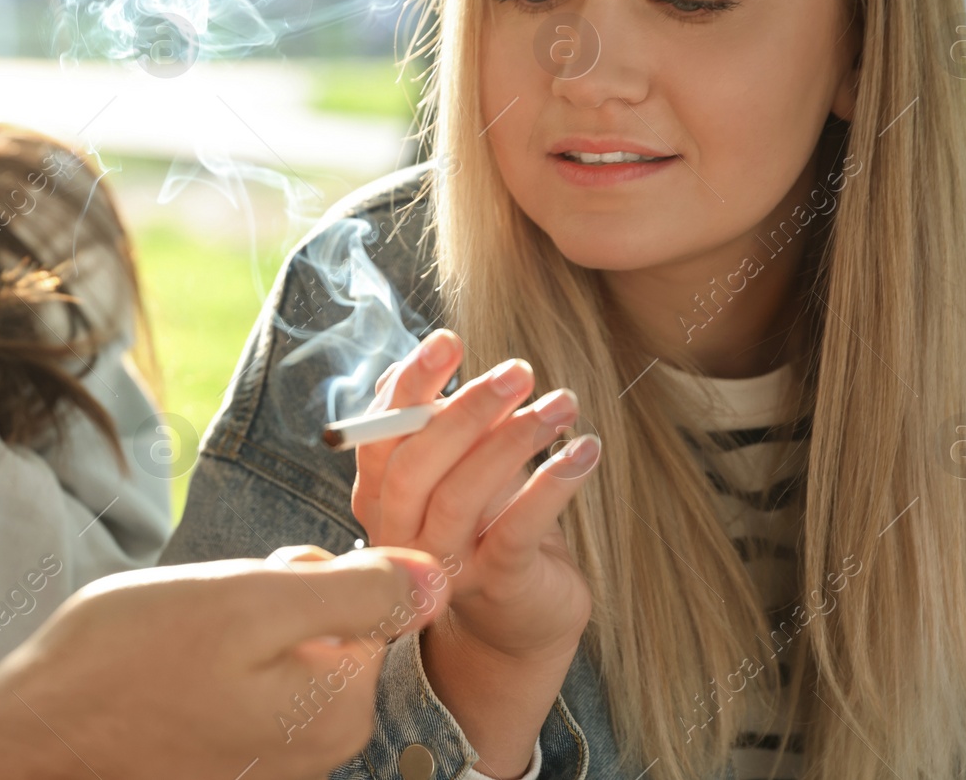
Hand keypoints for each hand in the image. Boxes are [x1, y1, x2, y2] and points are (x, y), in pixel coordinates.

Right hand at [0, 546, 454, 779]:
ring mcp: (277, 752)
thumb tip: (441, 578)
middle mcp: (322, 742)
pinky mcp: (236, 749)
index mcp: (340, 703)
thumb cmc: (133, 657)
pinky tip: (175, 663)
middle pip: (333, 619)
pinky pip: (252, 674)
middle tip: (215, 610)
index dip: (311, 567)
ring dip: (244, 619)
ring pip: (288, 640)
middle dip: (278, 593)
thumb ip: (357, 589)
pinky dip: (221, 654)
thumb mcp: (254, 599)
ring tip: (187, 637)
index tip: (260, 580)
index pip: (372, 594)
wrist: (35, 730)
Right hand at [353, 330, 601, 775]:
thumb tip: (443, 350)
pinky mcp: (496, 586)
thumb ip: (444, 423)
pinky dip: (553, 483)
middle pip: (416, 467)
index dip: (408, 386)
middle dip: (466, 410)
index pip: (379, 437)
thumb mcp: (459, 471)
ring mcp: (444, 567)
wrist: (516, 625)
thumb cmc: (486, 528)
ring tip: (563, 404)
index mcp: (383, 499)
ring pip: (462, 496)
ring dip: (515, 440)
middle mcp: (401, 537)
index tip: (448, 341)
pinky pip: (516, 530)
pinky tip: (586, 450)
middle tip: (518, 370)